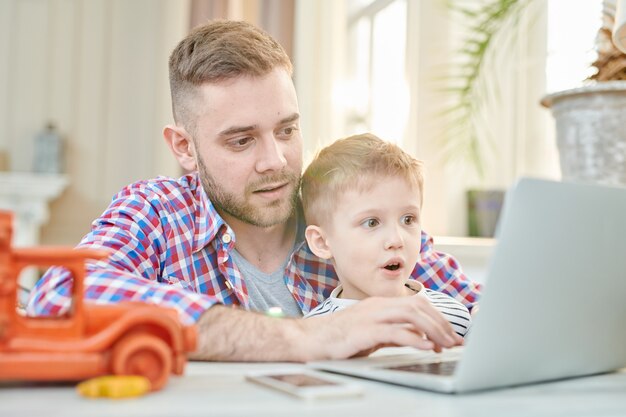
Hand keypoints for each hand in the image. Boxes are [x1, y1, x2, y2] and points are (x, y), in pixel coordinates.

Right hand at [300, 296, 463, 360]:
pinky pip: (395, 332)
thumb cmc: (339, 338)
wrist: (309, 339)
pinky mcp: (364, 331)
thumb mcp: (373, 334)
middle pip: (418, 306)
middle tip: (455, 341)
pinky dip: (415, 338)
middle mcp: (378, 306)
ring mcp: (371, 316)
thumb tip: (418, 338)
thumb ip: (394, 334)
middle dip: (440, 323)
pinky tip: (427, 347)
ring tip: (446, 345)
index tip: (450, 335)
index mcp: (380, 304)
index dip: (437, 317)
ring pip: (411, 314)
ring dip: (433, 330)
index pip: (417, 303)